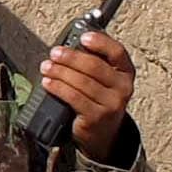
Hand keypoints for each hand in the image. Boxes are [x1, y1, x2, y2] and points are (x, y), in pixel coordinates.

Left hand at [37, 28, 137, 160]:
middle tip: (54, 53)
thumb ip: (93, 62)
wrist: (102, 134)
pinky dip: (58, 88)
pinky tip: (48, 83)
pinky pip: (73, 97)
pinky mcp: (96, 117)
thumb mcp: (103, 80)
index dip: (100, 42)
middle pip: (94, 66)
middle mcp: (123, 88)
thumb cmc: (98, 100)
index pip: (117, 52)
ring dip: (60, 72)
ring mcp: (111, 104)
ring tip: (46, 67)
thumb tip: (68, 45)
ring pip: (81, 82)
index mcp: (126, 72)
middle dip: (70, 57)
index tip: (83, 37)